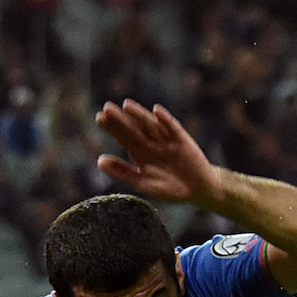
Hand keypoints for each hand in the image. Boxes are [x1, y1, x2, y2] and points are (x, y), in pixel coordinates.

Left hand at [95, 101, 222, 205]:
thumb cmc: (169, 188)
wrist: (197, 191)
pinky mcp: (182, 140)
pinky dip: (165, 120)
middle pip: (133, 128)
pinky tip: (156, 111)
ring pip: (150, 125)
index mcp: (139, 152)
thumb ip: (122, 171)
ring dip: (139, 115)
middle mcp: (151, 142)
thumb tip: (99, 161)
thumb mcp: (142, 182)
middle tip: (107, 108)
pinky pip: (173, 127)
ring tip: (126, 106)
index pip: (123, 136)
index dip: (112, 127)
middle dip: (121, 119)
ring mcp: (166, 139)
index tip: (99, 118)